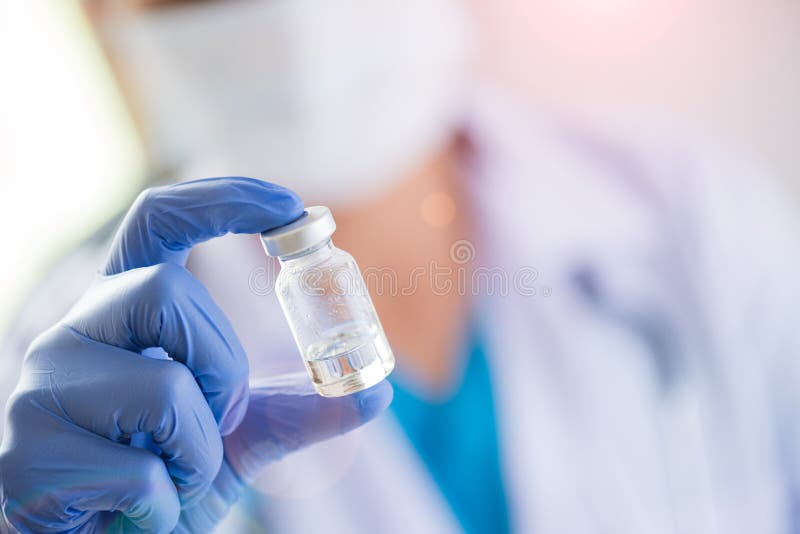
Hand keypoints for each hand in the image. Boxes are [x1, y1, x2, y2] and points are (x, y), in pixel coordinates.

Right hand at [0, 178, 392, 532]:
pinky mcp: (26, 455)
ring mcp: (42, 387)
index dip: (223, 198)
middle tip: (219, 417)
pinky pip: (138, 472)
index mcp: (123, 311)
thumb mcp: (239, 438)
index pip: (158, 220)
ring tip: (174, 476)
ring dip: (198, 449)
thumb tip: (378, 391)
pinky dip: (165, 503)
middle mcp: (74, 331)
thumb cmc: (163, 474)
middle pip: (168, 290)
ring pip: (163, 387)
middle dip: (223, 363)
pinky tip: (136, 512)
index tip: (289, 206)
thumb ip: (300, 411)